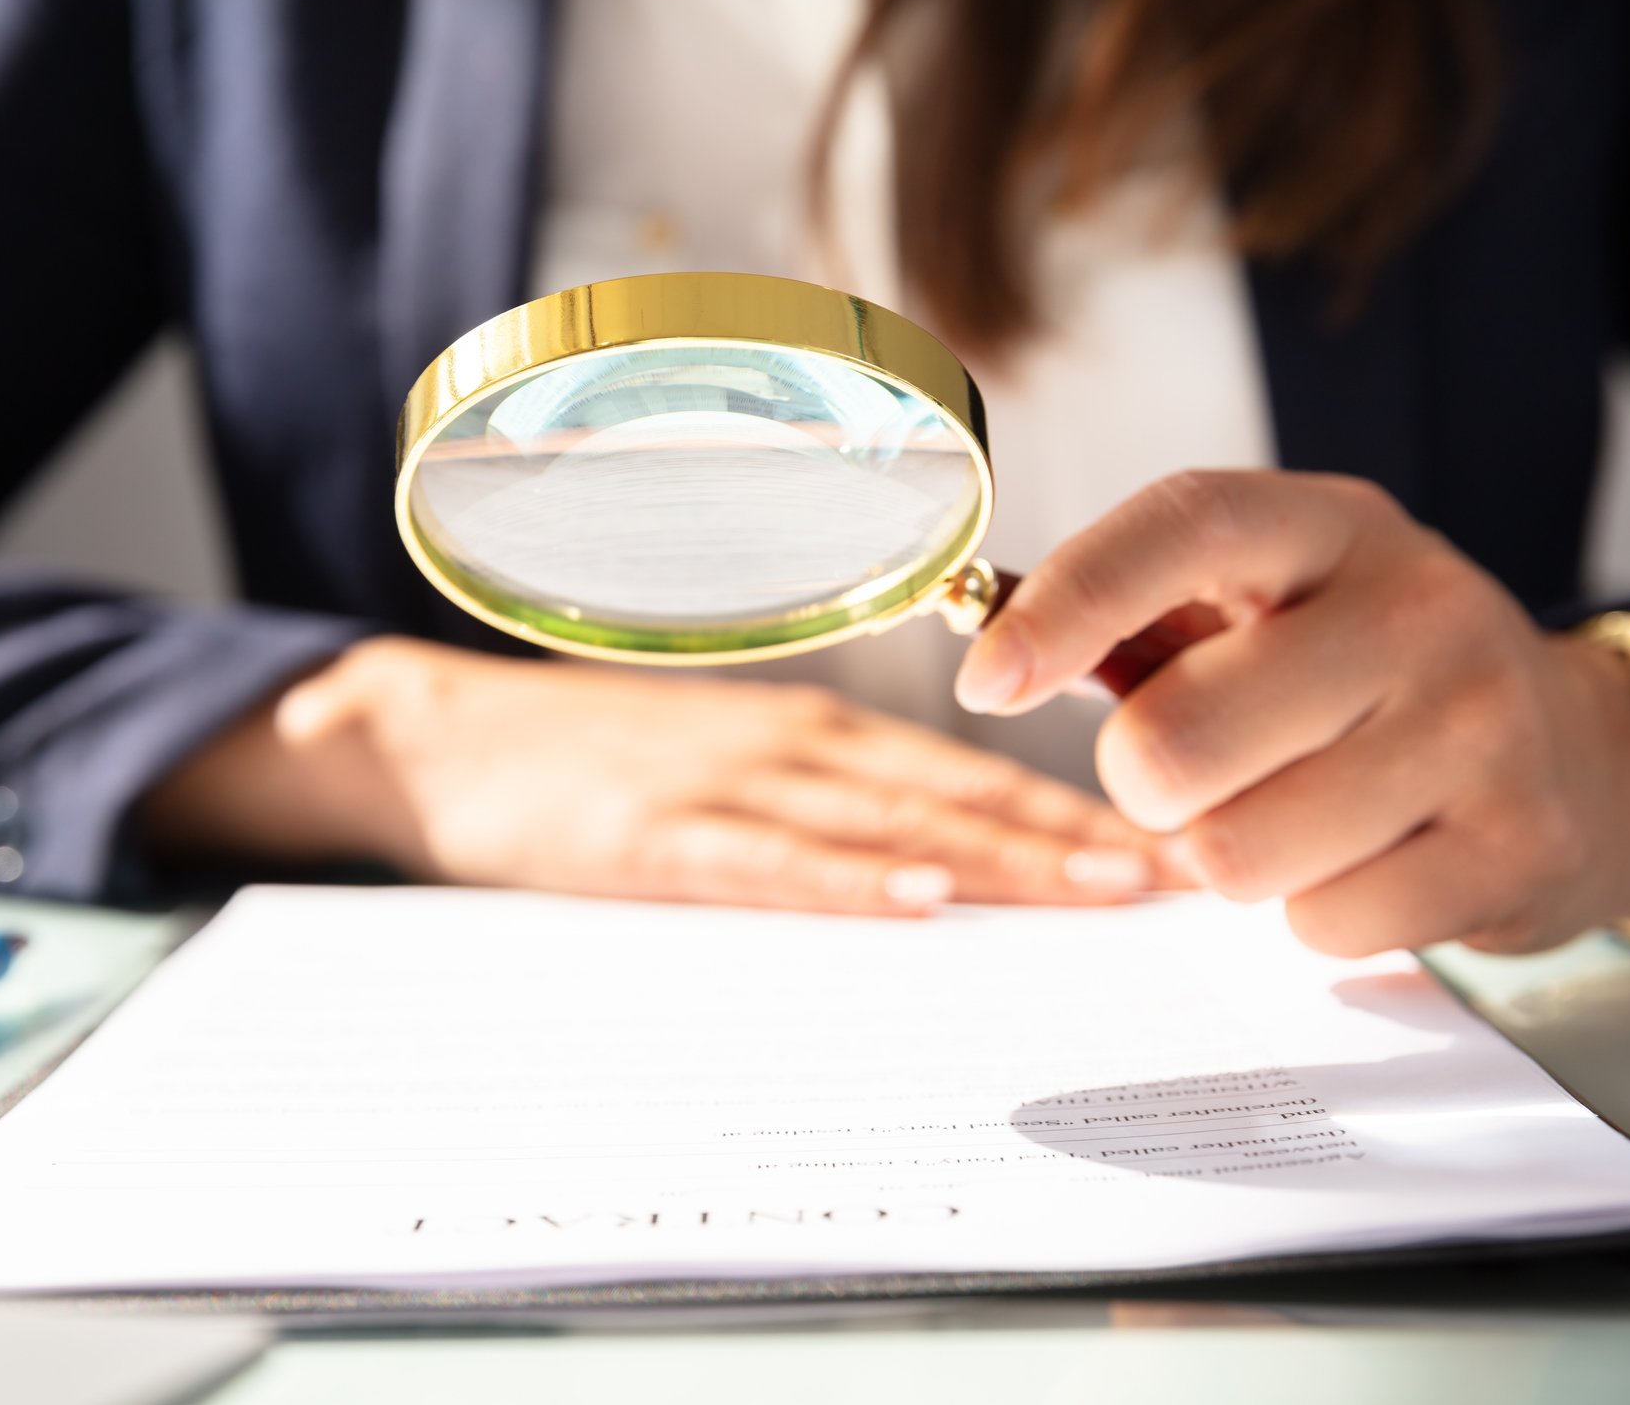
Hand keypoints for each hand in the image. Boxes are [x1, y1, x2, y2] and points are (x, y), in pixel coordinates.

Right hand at [142, 636, 1176, 915]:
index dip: (1076, 812)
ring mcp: (724, 783)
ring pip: (888, 822)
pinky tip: (916, 898)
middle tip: (1182, 882)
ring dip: (1002, 854)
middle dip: (1077, 840)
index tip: (1169, 854)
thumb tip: (939, 862)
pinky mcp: (655, 834)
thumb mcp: (720, 762)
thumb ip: (821, 801)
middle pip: (959, 795)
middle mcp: (791, 744)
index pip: (971, 773)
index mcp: (813, 732)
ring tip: (1103, 892)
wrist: (448, 737)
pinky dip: (847, 878)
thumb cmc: (594, 760)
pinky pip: (767, 860)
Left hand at [955, 470, 1629, 955]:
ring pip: (1236, 852)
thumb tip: (987, 650)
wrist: (1575, 751)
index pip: (1184, 526)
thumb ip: (1136, 617)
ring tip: (1295, 811)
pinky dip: (1314, 913)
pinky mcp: (1518, 845)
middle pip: (1176, 739)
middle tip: (1194, 773)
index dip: (1068, 603)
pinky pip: (1320, 924)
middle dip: (1146, 783)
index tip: (985, 681)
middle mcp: (1417, 607)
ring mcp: (1482, 726)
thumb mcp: (1268, 604)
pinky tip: (1369, 857)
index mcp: (1331, 526)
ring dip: (1230, 855)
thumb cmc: (1358, 677)